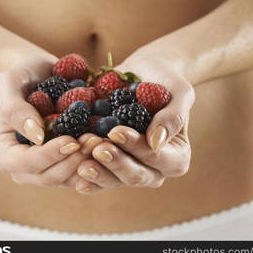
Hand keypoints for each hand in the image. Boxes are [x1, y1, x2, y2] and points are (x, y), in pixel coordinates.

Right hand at [0, 56, 102, 188]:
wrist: (43, 75)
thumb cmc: (22, 76)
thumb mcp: (10, 83)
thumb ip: (15, 109)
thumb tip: (36, 136)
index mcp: (3, 154)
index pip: (25, 164)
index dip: (49, 155)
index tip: (71, 140)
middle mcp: (22, 169)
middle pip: (48, 177)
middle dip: (73, 162)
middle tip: (94, 141)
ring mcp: (46, 169)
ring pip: (68, 179)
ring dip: (88, 164)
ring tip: (103, 142)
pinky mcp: (66, 165)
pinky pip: (82, 174)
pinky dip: (97, 164)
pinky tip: (110, 150)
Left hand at [76, 50, 194, 192]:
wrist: (142, 72)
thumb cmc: (165, 79)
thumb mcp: (178, 91)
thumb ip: (173, 116)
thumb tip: (156, 142)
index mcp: (175, 157)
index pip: (156, 158)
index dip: (136, 147)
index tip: (116, 131)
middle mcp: (154, 169)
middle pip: (135, 176)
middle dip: (114, 162)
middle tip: (95, 146)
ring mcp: (130, 168)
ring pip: (114, 180)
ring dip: (97, 171)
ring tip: (80, 158)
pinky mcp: (110, 164)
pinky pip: (98, 177)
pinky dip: (86, 174)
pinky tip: (73, 169)